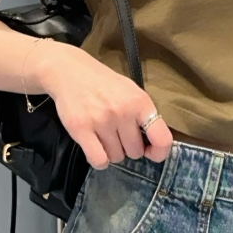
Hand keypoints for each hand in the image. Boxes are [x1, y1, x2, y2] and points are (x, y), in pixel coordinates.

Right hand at [35, 42, 172, 168]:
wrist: (70, 71)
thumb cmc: (103, 84)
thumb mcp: (131, 92)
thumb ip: (143, 115)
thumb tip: (156, 144)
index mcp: (140, 102)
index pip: (162, 139)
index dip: (159, 152)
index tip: (151, 152)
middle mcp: (123, 112)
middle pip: (135, 152)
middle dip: (128, 148)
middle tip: (118, 135)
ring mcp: (102, 121)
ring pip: (116, 157)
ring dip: (111, 152)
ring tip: (104, 135)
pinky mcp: (81, 129)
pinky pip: (99, 160)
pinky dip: (99, 160)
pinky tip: (96, 149)